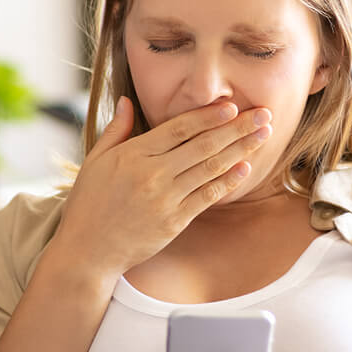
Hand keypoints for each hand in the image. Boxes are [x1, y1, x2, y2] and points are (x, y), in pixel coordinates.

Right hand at [52, 97, 273, 278]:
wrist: (87, 250)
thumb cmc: (88, 204)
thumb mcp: (95, 161)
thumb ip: (116, 130)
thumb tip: (127, 100)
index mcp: (133, 154)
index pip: (179, 128)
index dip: (209, 116)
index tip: (233, 105)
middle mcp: (152, 173)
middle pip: (203, 144)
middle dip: (237, 127)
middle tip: (264, 114)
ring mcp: (165, 199)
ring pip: (211, 168)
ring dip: (241, 149)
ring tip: (263, 135)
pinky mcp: (174, 222)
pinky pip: (207, 196)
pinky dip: (227, 181)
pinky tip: (245, 168)